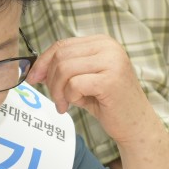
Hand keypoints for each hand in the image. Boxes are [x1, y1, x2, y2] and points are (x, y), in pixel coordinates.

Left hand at [25, 35, 161, 146]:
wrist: (135, 125)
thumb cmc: (109, 104)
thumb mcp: (84, 81)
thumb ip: (64, 71)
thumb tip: (35, 69)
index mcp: (102, 43)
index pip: (63, 45)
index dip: (43, 61)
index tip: (33, 78)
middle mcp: (109, 47)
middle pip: (61, 56)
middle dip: (50, 79)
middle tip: (56, 99)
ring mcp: (112, 62)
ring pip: (65, 69)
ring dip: (58, 90)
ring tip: (63, 104)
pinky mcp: (110, 80)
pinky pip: (74, 84)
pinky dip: (69, 97)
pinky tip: (75, 105)